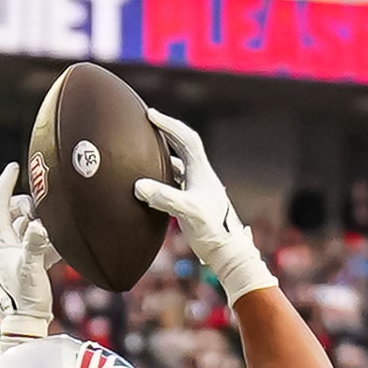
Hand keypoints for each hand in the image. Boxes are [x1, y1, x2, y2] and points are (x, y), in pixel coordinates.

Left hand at [0, 168, 55, 343]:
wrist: (30, 320)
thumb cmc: (25, 296)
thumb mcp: (29, 269)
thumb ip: (34, 246)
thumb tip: (40, 227)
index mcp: (2, 242)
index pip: (0, 205)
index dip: (5, 185)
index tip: (14, 166)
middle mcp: (9, 244)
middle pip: (17, 212)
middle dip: (29, 206)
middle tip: (41, 214)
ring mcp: (22, 252)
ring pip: (31, 224)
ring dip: (43, 223)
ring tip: (53, 232)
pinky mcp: (35, 261)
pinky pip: (45, 241)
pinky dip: (54, 239)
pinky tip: (63, 244)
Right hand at [133, 108, 271, 301]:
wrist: (228, 253)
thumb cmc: (212, 232)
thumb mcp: (187, 212)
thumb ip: (164, 197)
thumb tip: (139, 186)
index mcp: (202, 171)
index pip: (185, 138)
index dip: (169, 124)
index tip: (151, 114)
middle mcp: (201, 176)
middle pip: (183, 145)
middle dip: (166, 131)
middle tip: (149, 121)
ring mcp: (198, 188)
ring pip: (179, 163)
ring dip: (164, 153)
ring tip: (146, 147)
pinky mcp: (194, 202)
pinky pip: (176, 180)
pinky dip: (164, 175)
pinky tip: (152, 181)